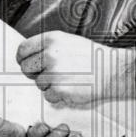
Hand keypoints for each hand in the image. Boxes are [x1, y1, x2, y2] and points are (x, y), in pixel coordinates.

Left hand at [16, 31, 135, 106]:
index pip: (22, 50)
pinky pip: (48, 96)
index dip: (22, 59)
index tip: (27, 64)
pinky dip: (58, 96)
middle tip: (49, 75)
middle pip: (26, 68)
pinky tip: (71, 88)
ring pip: (38, 84)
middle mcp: (50, 54)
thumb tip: (29, 57)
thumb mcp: (68, 42)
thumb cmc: (93, 58)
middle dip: (34, 74)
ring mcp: (53, 72)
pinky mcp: (59, 89)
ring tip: (68, 79)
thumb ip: (47, 47)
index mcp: (51, 39)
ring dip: (49, 85)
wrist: (113, 70)